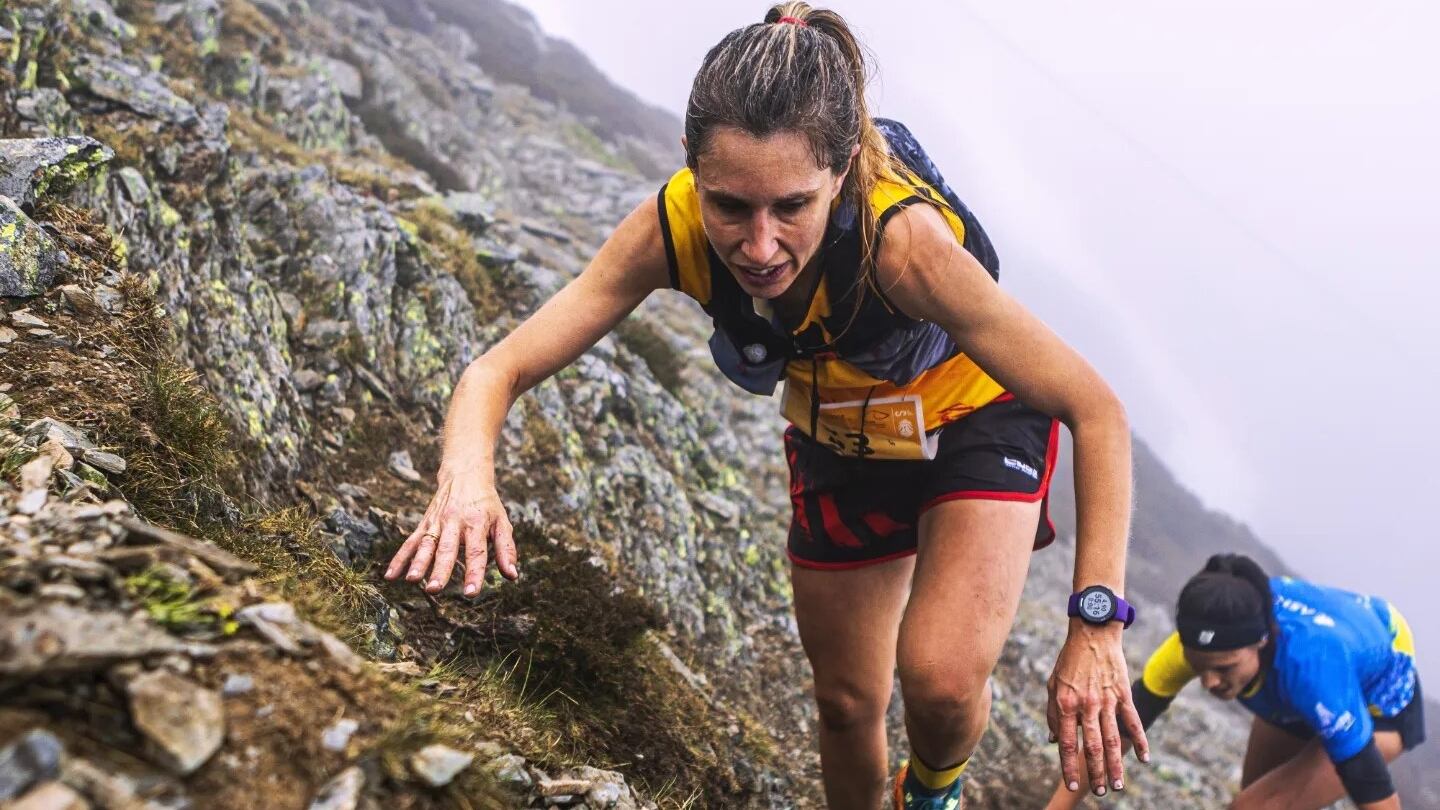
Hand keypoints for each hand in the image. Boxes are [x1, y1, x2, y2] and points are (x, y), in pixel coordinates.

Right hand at [383, 471, 518, 596]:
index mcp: (477, 523)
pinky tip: (391, 576)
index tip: (471, 593)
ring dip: (418, 562)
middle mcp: (455, 523)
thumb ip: (506, 549)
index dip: (473, 572)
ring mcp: (437, 523)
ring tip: (412, 580)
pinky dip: (400, 558)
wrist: (465, 475)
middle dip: (440, 570)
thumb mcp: (502, 522)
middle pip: (447, 549)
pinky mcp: (424, 524)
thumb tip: (512, 576)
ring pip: (426, 544)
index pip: (476, 552)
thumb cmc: (487, 504)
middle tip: (435, 589)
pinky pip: (410, 542)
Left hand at [1046, 622, 1149, 796]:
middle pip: (1091, 746)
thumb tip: (1052, 739)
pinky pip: (1132, 722)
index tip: (1071, 783)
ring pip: (1112, 740)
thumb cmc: (1069, 660)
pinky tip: (1144, 758)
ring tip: (1118, 785)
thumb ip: (1052, 713)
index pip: (1066, 742)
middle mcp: (1086, 705)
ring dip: (1116, 765)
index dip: (1068, 765)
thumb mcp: (1052, 685)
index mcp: (1065, 704)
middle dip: (1095, 772)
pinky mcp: (1123, 694)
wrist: (1093, 632)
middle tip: (1101, 792)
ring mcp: (1106, 700)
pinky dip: (1140, 741)